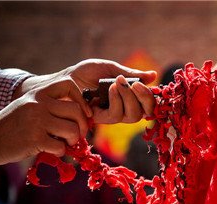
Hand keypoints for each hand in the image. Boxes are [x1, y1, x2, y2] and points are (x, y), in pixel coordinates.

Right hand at [0, 77, 90, 163]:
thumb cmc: (14, 125)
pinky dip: (60, 152)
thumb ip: (52, 107)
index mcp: (38, 93)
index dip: (82, 100)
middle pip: (76, 110)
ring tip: (65, 143)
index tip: (84, 114)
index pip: (69, 84)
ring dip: (73, 140)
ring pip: (72, 129)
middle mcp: (38, 103)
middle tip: (78, 135)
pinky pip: (60, 147)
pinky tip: (51, 150)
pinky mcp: (34, 139)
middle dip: (82, 126)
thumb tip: (84, 116)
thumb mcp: (30, 107)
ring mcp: (36, 121)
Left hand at [18, 59, 156, 123]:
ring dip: (127, 98)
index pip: (147, 106)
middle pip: (142, 114)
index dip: (149, 98)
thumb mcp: (110, 69)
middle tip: (133, 84)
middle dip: (141, 99)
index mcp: (128, 99)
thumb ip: (131, 75)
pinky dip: (116, 101)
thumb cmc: (85, 73)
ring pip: (130, 117)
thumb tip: (154, 76)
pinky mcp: (99, 120)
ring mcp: (111, 116)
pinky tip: (110, 88)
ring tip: (117, 82)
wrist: (63, 78)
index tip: (143, 84)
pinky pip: (114, 116)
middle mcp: (122, 110)